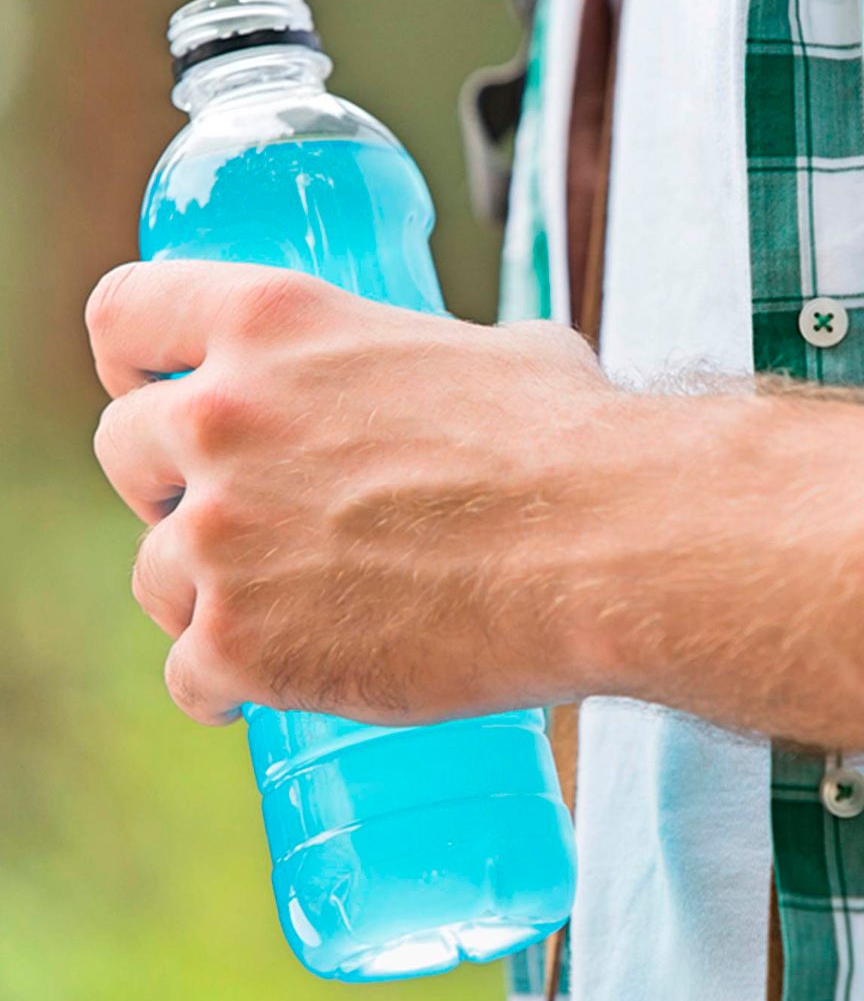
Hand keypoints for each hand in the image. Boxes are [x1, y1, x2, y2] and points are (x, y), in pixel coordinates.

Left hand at [86, 260, 619, 725]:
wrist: (603, 546)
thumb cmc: (567, 443)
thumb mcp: (496, 354)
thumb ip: (441, 358)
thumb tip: (476, 375)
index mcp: (275, 324)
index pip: (126, 316)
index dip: (136, 361)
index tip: (161, 396)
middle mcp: (222, 420)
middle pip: (124, 453)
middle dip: (174, 488)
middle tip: (242, 518)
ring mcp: (223, 536)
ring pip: (156, 575)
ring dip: (204, 594)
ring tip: (280, 612)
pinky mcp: (245, 644)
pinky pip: (191, 675)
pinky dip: (226, 684)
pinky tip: (267, 683)